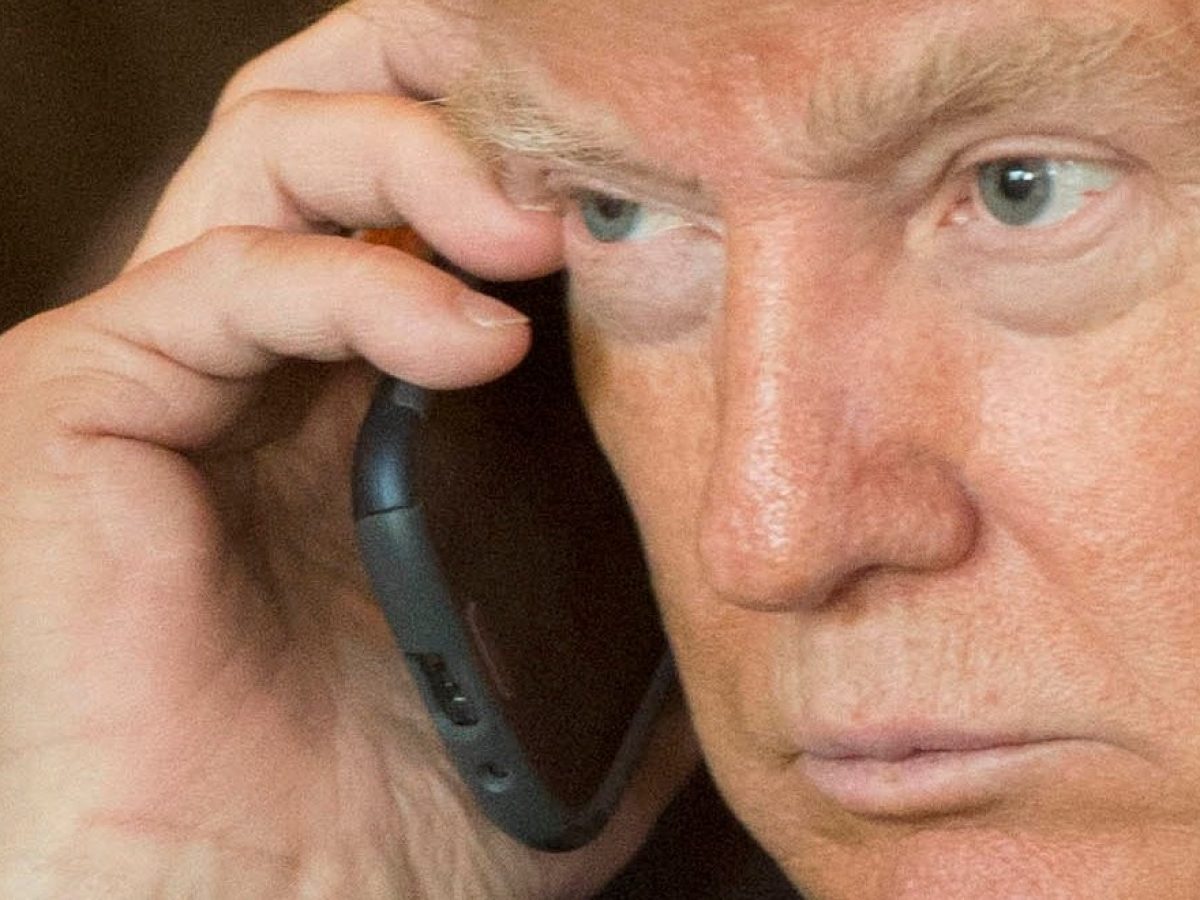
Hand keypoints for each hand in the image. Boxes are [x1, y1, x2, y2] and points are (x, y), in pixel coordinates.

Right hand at [0, 4, 696, 896]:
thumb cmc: (380, 822)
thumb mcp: (557, 680)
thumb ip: (630, 590)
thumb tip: (731, 536)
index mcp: (364, 404)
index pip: (426, 205)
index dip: (521, 156)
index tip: (648, 174)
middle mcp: (264, 363)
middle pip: (336, 131)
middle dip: (447, 96)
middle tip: (573, 133)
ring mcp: (175, 372)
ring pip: (271, 158)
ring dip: (416, 156)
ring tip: (540, 225)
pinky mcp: (90, 401)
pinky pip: (228, 278)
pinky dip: (361, 280)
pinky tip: (481, 338)